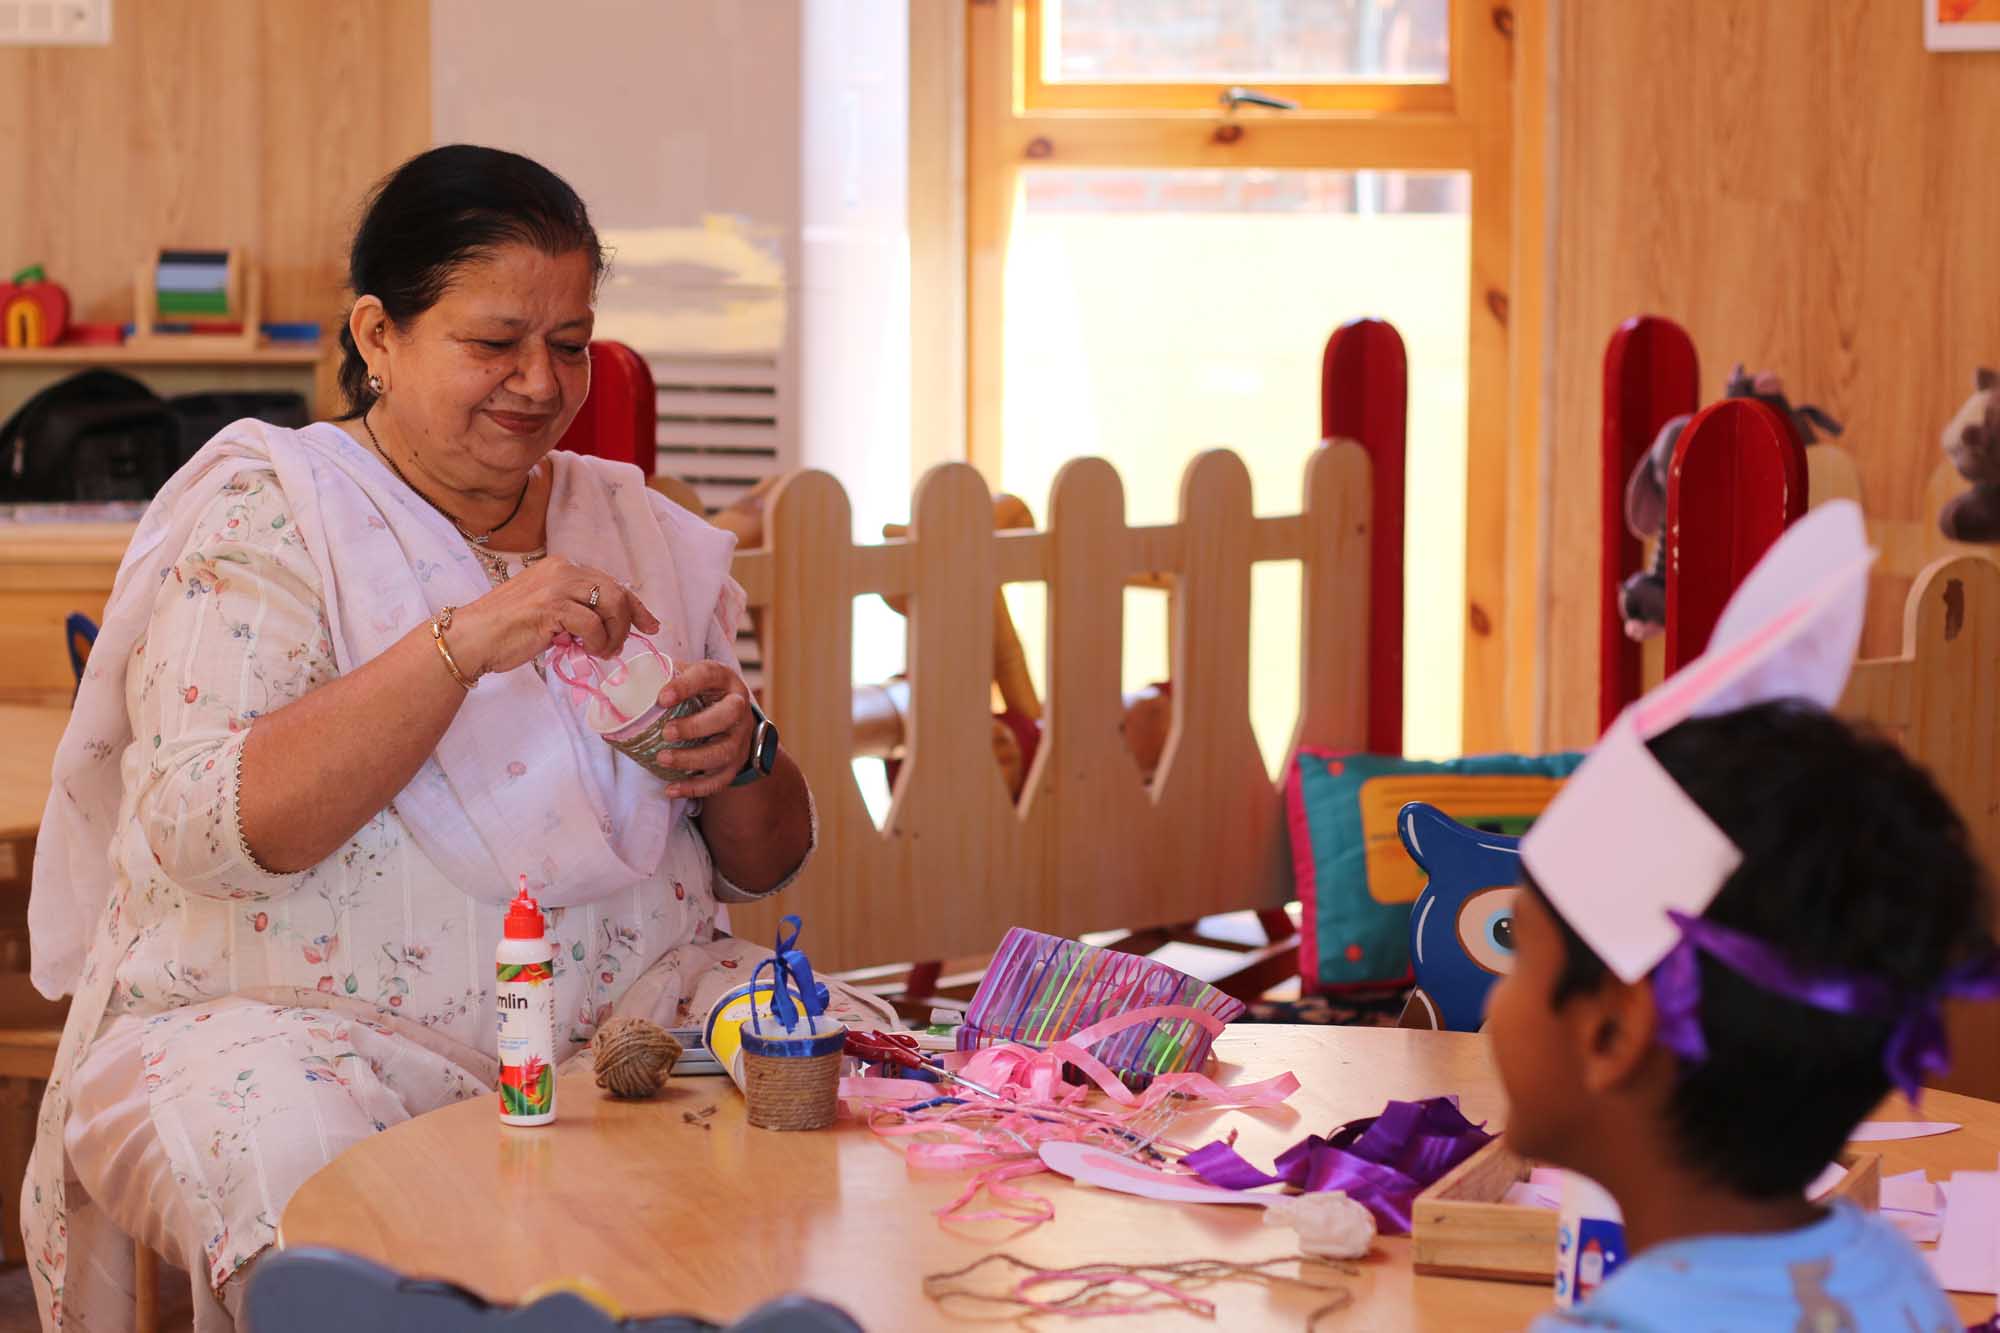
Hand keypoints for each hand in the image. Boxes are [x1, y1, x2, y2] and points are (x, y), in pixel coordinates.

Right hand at [449, 556, 659, 678]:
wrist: (473, 638)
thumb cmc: (507, 630)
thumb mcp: (548, 611)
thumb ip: (574, 610)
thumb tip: (606, 627)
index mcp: (561, 567)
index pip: (610, 582)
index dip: (635, 605)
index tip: (650, 625)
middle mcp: (562, 569)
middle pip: (616, 591)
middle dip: (630, 621)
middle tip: (623, 646)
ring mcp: (557, 586)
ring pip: (611, 604)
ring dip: (614, 633)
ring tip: (603, 651)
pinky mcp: (552, 606)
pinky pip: (593, 624)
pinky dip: (598, 641)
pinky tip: (589, 650)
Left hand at [653, 660, 756, 798]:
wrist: (733, 715)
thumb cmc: (702, 692)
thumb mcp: (689, 676)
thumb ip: (663, 675)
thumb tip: (623, 680)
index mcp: (724, 680)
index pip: (708, 676)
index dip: (686, 686)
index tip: (662, 698)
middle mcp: (739, 707)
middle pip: (727, 715)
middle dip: (696, 726)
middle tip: (666, 732)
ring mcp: (740, 738)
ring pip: (724, 752)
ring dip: (692, 759)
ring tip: (662, 759)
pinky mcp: (736, 762)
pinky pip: (720, 779)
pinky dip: (695, 787)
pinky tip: (671, 789)